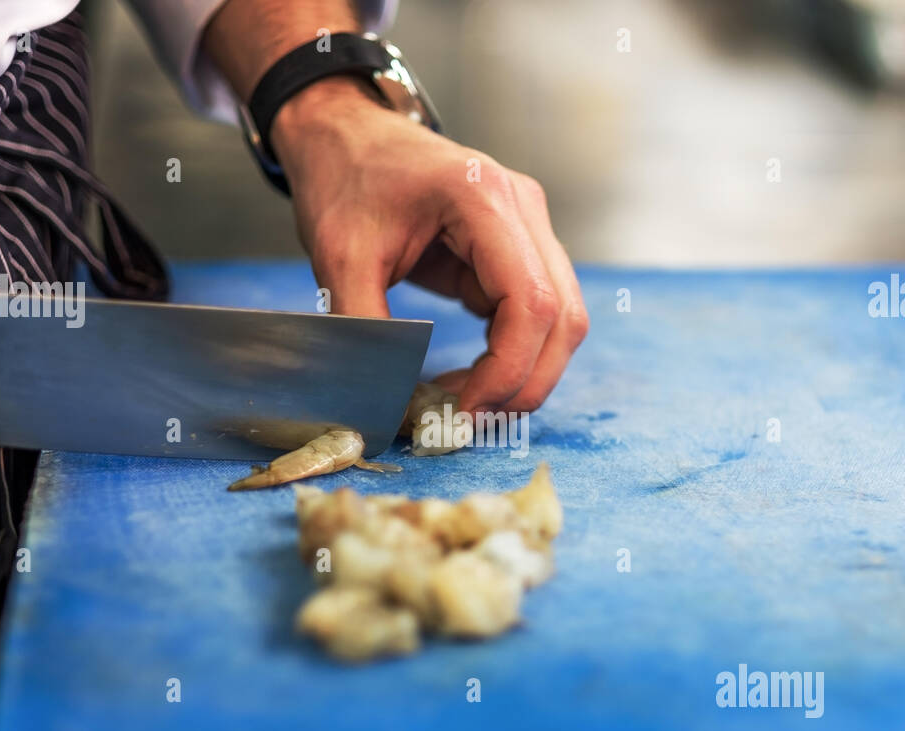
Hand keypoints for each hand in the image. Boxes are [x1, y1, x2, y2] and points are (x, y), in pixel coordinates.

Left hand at [273, 79, 588, 413]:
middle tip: (464, 421)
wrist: (343, 135)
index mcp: (485, 198)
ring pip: (561, 322)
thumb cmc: (342, 179)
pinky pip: (536, 317)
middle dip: (523, 383)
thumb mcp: (340, 258)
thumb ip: (366, 330)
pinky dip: (510, 357)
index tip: (461, 412)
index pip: (532, 302)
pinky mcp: (518, 250)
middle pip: (564, 319)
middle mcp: (523, 210)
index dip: (508, 370)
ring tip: (461, 403)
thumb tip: (386, 407)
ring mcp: (528, 228)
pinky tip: (466, 378)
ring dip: (522, 374)